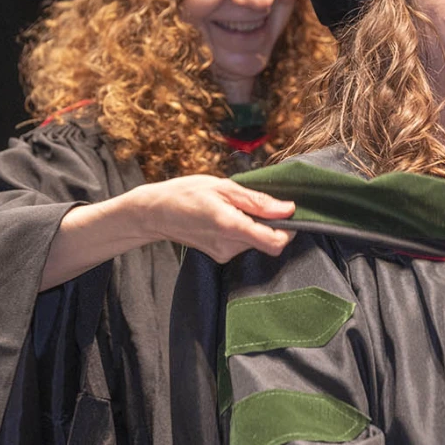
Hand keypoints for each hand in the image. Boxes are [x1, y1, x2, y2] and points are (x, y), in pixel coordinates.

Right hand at [132, 175, 295, 262]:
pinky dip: (243, 231)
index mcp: (231, 226)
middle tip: (253, 203)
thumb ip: (257, 200)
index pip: (275, 242)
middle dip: (270, 223)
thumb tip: (288, 209)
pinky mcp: (220, 256)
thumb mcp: (223, 187)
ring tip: (234, 208)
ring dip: (255, 226)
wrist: (155, 212)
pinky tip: (227, 217)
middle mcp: (229, 246)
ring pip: (256, 242)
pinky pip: (243, 244)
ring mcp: (223, 254)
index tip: (287, 213)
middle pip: (268, 242)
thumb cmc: (186, 193)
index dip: (289, 230)